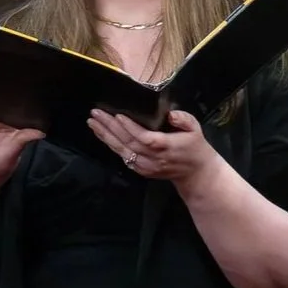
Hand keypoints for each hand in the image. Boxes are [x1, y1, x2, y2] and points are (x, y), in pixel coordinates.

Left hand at [87, 108, 214, 185]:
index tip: (116, 115)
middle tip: (96, 113)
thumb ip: (183, 119)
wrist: (195, 173)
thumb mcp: (195, 129)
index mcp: (165, 146)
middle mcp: (152, 158)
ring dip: (105, 135)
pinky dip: (110, 144)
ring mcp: (144, 166)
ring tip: (92, 122)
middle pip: (127, 142)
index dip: (129, 127)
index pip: (143, 137)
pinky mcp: (140, 170)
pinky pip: (122, 156)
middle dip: (109, 127)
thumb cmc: (194, 147)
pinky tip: (101, 134)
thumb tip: (171, 114)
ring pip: (121, 150)